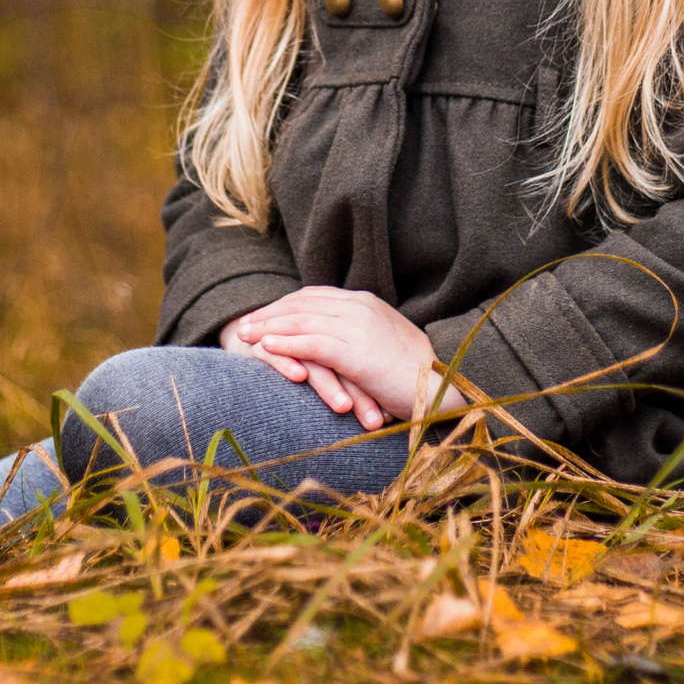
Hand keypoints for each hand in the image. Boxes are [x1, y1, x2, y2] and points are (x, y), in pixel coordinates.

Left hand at [230, 287, 435, 429]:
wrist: (440, 387)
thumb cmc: (413, 375)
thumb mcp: (383, 345)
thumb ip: (359, 336)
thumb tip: (338, 343)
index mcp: (365, 303)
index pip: (314, 296)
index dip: (284, 306)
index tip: (262, 316)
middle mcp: (359, 307)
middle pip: (302, 304)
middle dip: (269, 314)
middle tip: (243, 325)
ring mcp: (358, 326)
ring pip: (302, 320)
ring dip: (269, 327)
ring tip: (245, 336)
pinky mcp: (356, 350)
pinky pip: (312, 342)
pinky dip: (287, 342)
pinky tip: (267, 348)